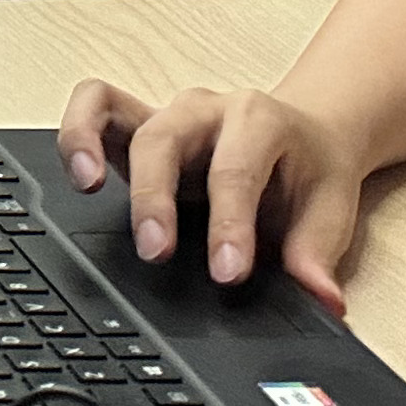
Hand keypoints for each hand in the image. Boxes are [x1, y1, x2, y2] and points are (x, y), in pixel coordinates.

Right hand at [55, 77, 366, 314]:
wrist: (307, 134)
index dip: (229, 224)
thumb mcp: (329, 211)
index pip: (237, 170)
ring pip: (118, 113)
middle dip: (155, 198)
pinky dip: (77, 130)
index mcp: (261, 121)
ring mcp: (166, 113)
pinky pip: (94, 103)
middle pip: (166, 140)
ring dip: (94, 146)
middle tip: (154, 253)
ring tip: (85, 188)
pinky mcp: (136, 124)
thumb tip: (321, 302)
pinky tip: (76, 173)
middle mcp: (206, 110)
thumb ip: (317, 256)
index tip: (226, 274)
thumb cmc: (310, 171)